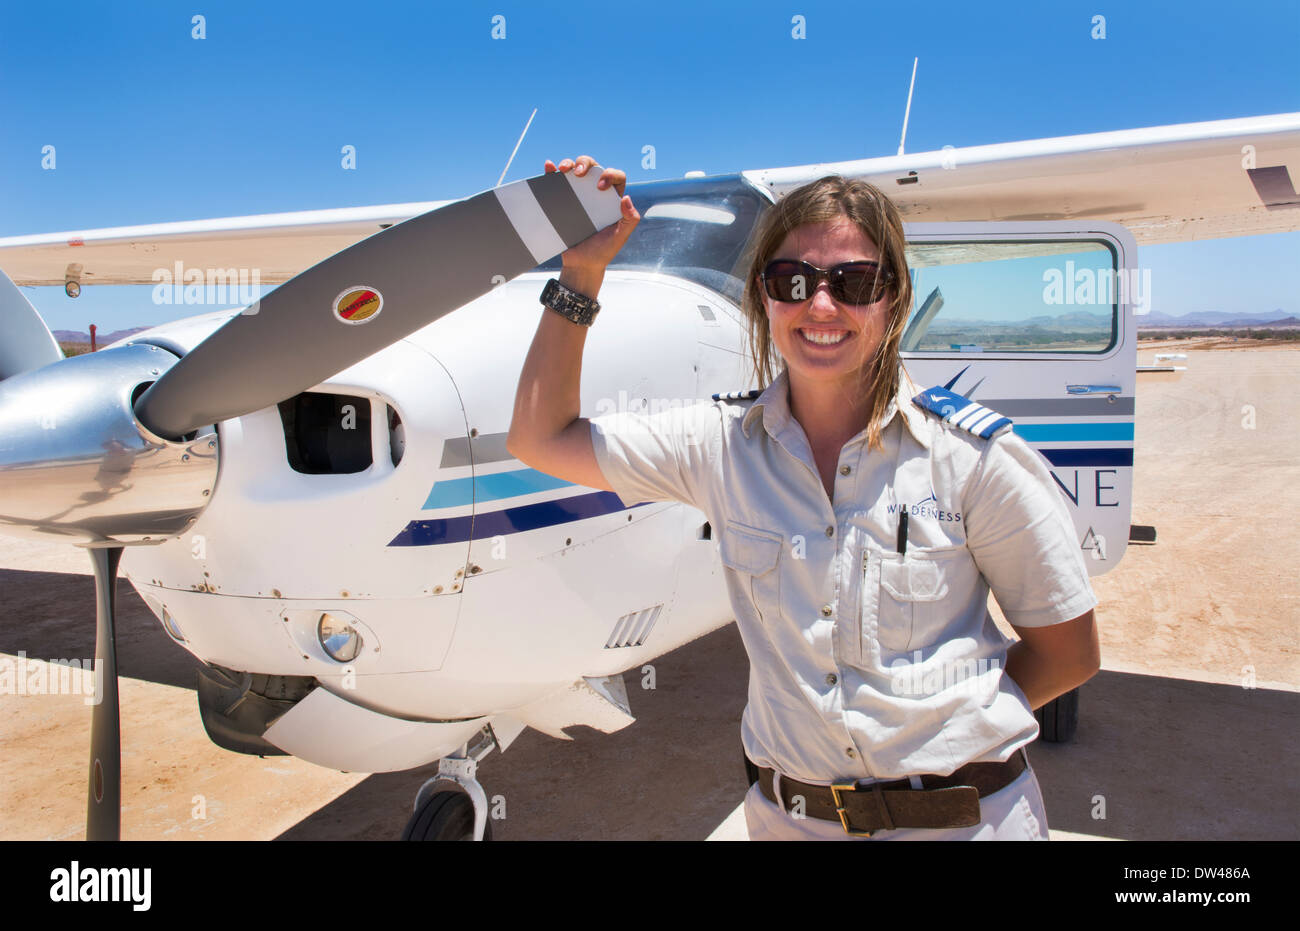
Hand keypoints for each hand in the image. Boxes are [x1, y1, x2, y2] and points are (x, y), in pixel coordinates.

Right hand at [544, 156, 639, 295]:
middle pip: (593, 168)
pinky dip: (552, 171)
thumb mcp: (620, 238)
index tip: (600, 187)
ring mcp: (578, 196)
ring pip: (575, 170)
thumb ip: (629, 220)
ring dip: (569, 163)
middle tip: (579, 174)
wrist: (580, 264)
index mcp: (612, 199)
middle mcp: (595, 194)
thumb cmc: (602, 252)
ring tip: (563, 169)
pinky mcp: (562, 200)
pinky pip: (557, 182)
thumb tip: (626, 199)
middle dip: (585, 163)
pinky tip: (549, 166)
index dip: (610, 175)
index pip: (616, 177)